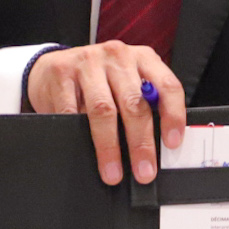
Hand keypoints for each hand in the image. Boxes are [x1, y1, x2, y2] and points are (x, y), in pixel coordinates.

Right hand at [26, 42, 185, 184]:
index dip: (173, 116)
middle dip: (140, 142)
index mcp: (143, 58)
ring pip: (104, 110)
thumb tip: (156, 148)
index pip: (167, 86)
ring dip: (109, 146)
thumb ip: (144, 103)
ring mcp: (88, 62)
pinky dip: (78, 133)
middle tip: (144, 171)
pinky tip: (82, 150)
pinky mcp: (61, 72)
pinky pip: (71, 110)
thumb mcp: (128, 81)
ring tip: (113, 172)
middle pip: (134, 103)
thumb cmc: (100, 79)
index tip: (172, 144)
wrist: (55, 64)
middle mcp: (118, 56)